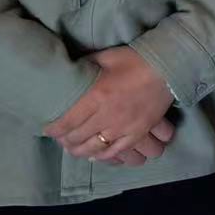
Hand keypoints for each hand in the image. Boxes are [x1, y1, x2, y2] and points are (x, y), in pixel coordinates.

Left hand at [44, 47, 175, 162]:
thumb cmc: (134, 60)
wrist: (168, 67)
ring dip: (80, 151)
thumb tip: (68, 74)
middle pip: (78, 137)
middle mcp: (107, 116)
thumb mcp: (104, 58)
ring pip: (94, 148)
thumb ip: (85, 68)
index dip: (53, 128)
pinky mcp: (137, 133)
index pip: (66, 121)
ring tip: (73, 149)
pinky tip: (94, 155)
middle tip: (59, 138)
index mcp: (96, 96)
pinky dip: (102, 156)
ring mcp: (123, 127)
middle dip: (64, 140)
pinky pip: (116, 152)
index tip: (47, 128)